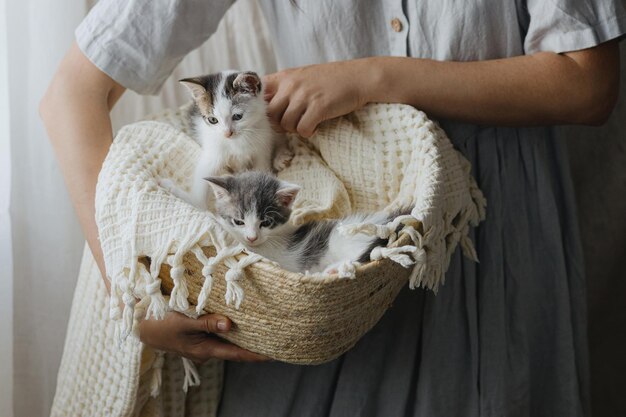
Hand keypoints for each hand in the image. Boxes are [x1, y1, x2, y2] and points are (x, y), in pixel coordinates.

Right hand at [138, 311, 268, 362]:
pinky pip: (218, 334)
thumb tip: (230, 325)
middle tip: (275, 338)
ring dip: (242, 336)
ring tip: (263, 328)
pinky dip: (229, 329)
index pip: (236, 354)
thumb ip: (207, 322)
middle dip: (254, 344)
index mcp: (205, 349)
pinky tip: (238, 320)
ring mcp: (202, 344)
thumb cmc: (160, 324)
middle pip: (235, 348)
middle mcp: (206, 349)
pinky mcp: (198, 336)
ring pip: (227, 341)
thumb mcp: (184, 321)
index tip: (274, 353)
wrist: (140, 326)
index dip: (256, 355)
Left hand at [263, 59, 375, 137]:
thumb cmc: (330, 80)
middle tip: (292, 123)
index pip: (258, 94)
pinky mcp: (318, 107)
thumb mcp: (302, 77)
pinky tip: (316, 125)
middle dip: (279, 124)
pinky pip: (302, 130)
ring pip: (285, 124)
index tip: (271, 115)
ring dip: (295, 129)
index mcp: (284, 77)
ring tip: (306, 122)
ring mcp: (304, 96)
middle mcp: (291, 85)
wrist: (358, 77)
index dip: (261, 109)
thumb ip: (284, 89)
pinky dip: (308, 132)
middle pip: (270, 114)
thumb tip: (267, 109)